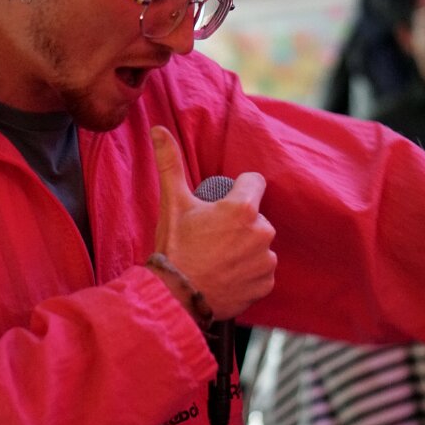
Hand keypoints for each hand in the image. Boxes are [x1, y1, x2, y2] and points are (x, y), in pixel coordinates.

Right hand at [150, 125, 276, 318]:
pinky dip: (248, 273)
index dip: (237, 190)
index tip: (220, 205)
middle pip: (256, 216)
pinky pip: (261, 271)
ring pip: (259, 244)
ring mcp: (266, 260)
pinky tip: (227, 275)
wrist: (174, 295)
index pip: (254, 182)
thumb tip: (158, 129)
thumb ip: (170, 163)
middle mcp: (262, 232)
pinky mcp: (265, 284)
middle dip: (240, 223)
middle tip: (213, 236)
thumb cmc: (174, 247)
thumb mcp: (172, 202)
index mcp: (243, 208)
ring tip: (219, 257)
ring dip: (245, 248)